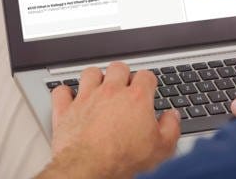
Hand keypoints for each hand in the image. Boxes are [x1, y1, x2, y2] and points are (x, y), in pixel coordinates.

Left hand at [36, 62, 180, 178]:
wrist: (89, 169)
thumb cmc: (122, 159)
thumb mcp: (161, 148)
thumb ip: (171, 128)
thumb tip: (173, 117)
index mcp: (136, 98)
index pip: (146, 75)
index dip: (148, 81)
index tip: (148, 88)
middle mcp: (111, 92)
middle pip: (118, 67)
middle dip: (122, 74)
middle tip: (124, 85)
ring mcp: (86, 98)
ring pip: (90, 73)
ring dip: (95, 78)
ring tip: (99, 86)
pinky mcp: (66, 110)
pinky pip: (62, 91)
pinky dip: (65, 93)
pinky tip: (70, 98)